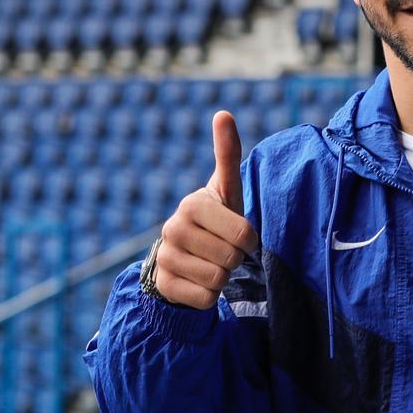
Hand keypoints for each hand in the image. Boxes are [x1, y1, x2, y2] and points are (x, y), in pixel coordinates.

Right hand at [149, 110, 259, 310]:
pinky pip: (205, 300)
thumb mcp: (224, 189)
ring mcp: (165, 258)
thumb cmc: (214, 220)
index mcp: (192, 204)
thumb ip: (227, 154)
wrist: (183, 255)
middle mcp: (173, 228)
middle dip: (235, 258)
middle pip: (232, 259)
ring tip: (210, 263)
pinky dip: (209, 296)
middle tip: (223, 249)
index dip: (248, 239)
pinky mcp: (163, 285)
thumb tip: (223, 113)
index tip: (236, 233)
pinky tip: (198, 280)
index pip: (244, 235)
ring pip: (218, 280)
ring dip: (223, 277)